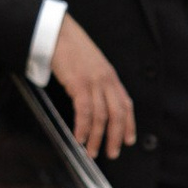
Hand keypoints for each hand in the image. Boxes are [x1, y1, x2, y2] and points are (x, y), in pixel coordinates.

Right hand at [51, 15, 135, 160]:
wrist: (59, 33)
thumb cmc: (72, 49)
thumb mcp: (92, 66)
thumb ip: (99, 83)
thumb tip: (98, 101)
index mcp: (111, 77)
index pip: (126, 104)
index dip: (129, 125)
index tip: (128, 140)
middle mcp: (107, 81)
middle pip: (117, 114)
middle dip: (115, 137)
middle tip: (112, 153)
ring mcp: (94, 82)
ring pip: (101, 117)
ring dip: (97, 138)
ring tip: (92, 151)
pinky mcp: (79, 84)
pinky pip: (84, 112)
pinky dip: (83, 128)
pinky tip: (79, 137)